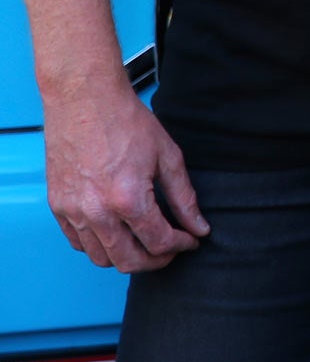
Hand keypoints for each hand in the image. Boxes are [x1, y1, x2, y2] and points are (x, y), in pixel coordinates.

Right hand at [43, 87, 208, 272]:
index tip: (191, 240)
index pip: (159, 242)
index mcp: (128, 199)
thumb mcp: (168, 156)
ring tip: (146, 242)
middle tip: (171, 248)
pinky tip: (117, 232)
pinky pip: (78, 243)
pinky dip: (99, 246)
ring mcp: (73, 212)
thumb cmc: (126, 121)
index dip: (181, 245)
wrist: (85, 100)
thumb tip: (199, 226)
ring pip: (101, 258)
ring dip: (127, 257)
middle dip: (156, 260)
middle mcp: (96, 212)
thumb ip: (184, 197)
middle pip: (129, 261)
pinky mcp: (58, 207)